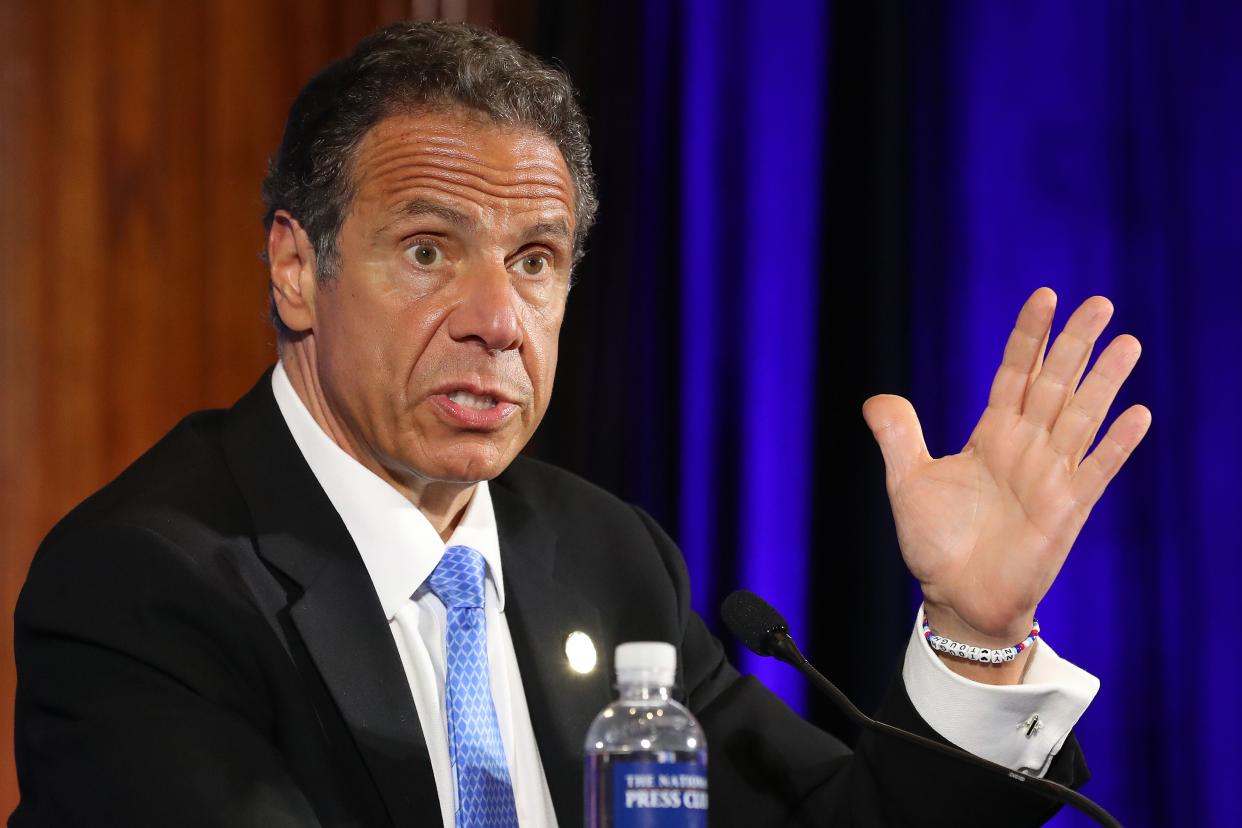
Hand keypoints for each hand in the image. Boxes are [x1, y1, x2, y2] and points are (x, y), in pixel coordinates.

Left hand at [862, 289, 1150, 673]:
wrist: (957, 598)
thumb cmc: (936, 543)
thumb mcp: (907, 482)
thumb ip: (899, 437)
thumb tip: (875, 399)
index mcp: (992, 435)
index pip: (1015, 374)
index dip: (1029, 337)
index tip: (1045, 296)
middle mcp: (1027, 448)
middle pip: (1055, 384)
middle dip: (1075, 344)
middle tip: (1100, 302)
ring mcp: (1050, 476)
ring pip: (1081, 417)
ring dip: (1104, 382)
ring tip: (1127, 343)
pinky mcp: (1067, 510)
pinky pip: (1096, 470)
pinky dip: (1116, 444)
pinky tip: (1136, 414)